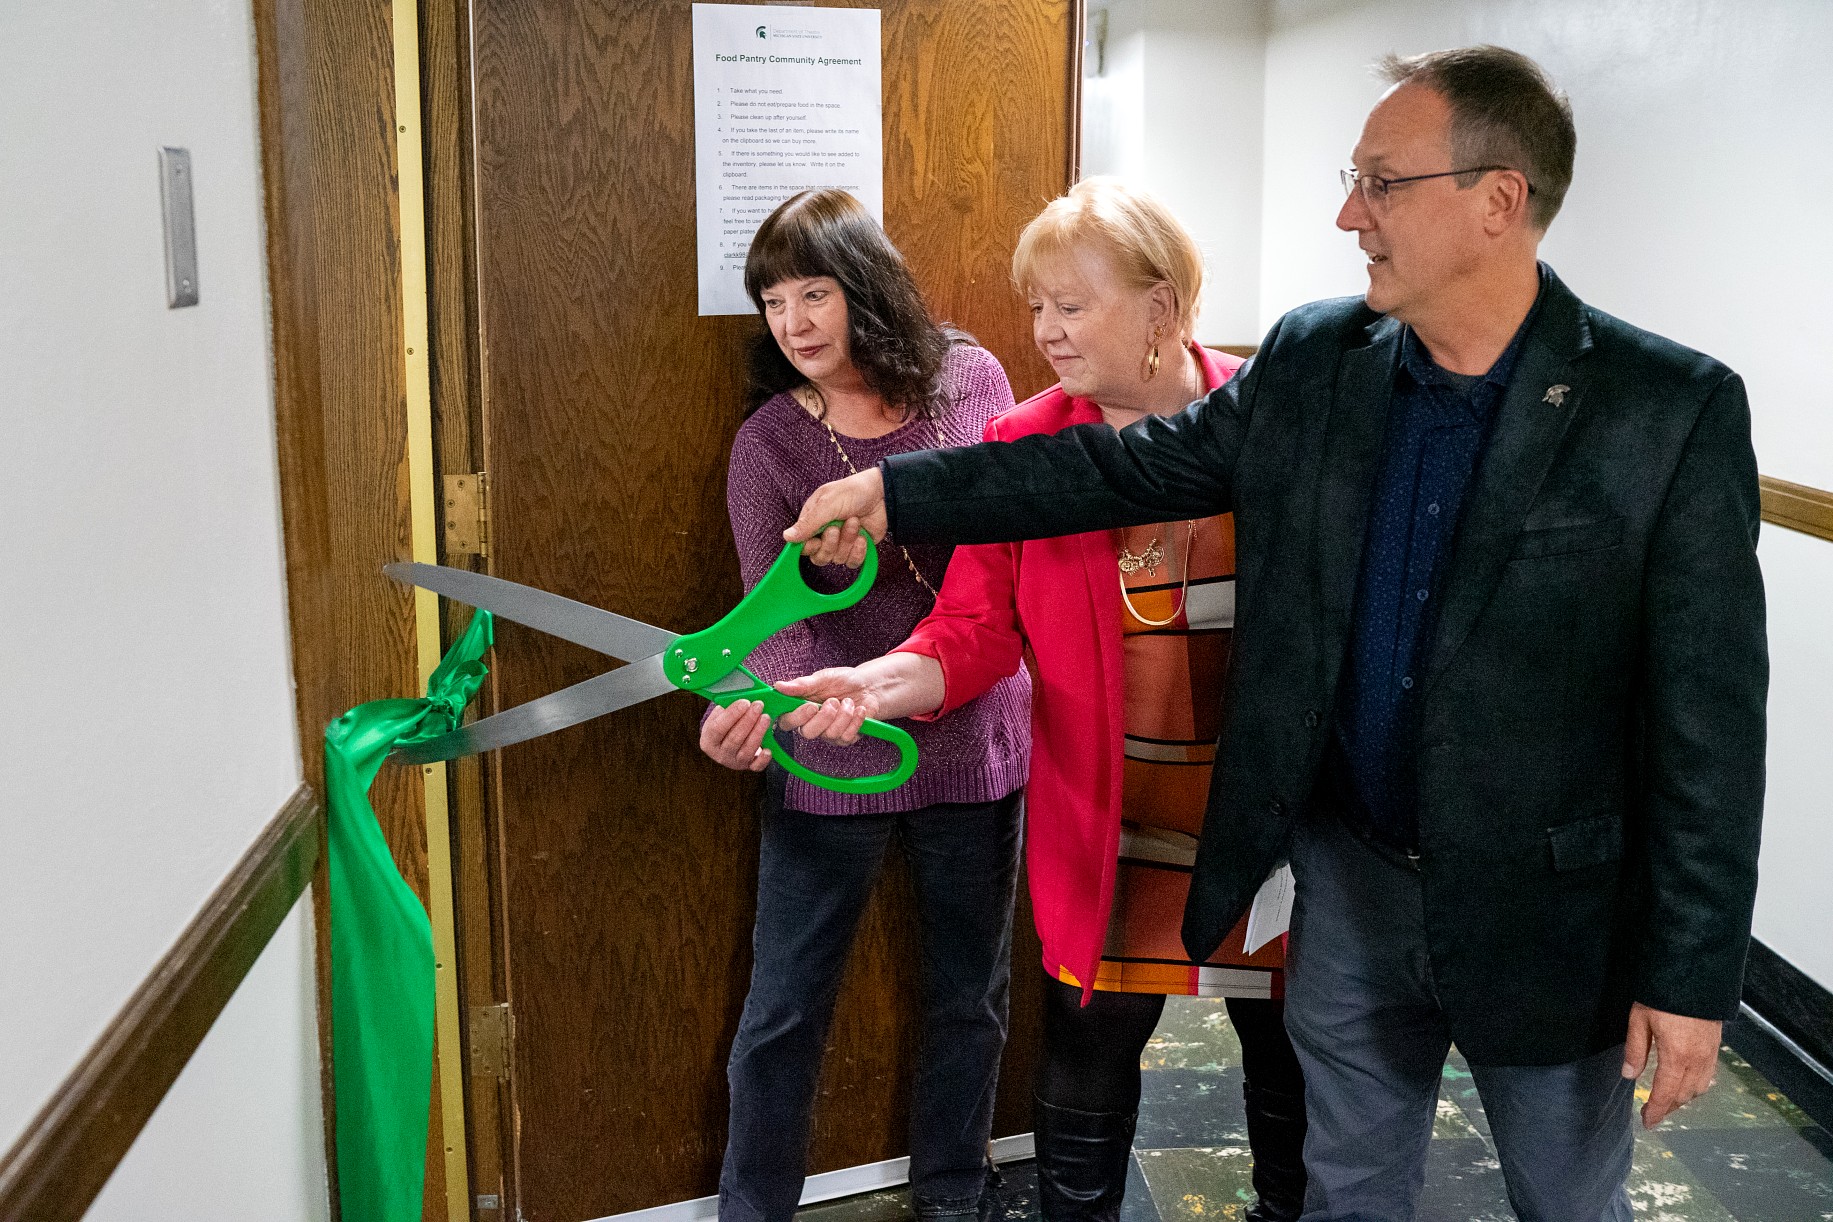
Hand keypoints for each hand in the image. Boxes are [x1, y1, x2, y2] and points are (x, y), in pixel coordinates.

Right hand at [697, 699, 773, 771]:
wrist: (730, 740)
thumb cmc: (726, 723)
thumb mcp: (721, 714)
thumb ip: (727, 705)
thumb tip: (740, 693)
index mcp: (708, 740)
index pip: (718, 728)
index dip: (732, 715)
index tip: (745, 702)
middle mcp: (720, 754)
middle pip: (734, 739)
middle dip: (748, 720)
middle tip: (759, 705)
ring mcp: (734, 762)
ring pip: (746, 750)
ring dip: (758, 733)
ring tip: (766, 717)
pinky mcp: (748, 767)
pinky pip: (756, 766)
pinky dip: (763, 759)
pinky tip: (769, 749)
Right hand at [775, 668, 877, 744]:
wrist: (868, 686)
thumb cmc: (842, 681)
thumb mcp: (822, 678)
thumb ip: (802, 685)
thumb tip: (779, 686)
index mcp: (801, 708)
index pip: (787, 721)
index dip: (797, 717)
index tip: (811, 706)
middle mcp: (812, 724)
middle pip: (808, 733)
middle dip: (824, 716)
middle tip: (834, 700)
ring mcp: (828, 733)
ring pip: (830, 734)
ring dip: (844, 714)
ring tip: (848, 701)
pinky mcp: (844, 739)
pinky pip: (847, 736)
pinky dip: (855, 720)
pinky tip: (859, 709)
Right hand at [784, 468, 885, 566]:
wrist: (884, 494)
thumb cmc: (854, 491)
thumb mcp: (828, 503)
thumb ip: (808, 523)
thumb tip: (787, 537)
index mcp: (813, 521)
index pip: (803, 545)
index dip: (809, 547)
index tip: (815, 540)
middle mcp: (825, 534)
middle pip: (819, 557)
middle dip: (830, 544)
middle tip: (836, 528)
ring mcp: (842, 542)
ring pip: (837, 559)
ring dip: (847, 541)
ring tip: (855, 522)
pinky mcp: (857, 549)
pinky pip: (852, 563)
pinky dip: (859, 552)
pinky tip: (863, 537)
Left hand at [1622, 1001, 1721, 1127]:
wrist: (1695, 975)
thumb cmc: (1664, 995)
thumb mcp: (1640, 1019)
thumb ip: (1635, 1050)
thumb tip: (1629, 1075)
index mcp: (1677, 1056)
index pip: (1665, 1094)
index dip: (1656, 1111)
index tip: (1647, 1122)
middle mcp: (1697, 1060)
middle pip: (1683, 1096)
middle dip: (1668, 1108)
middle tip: (1652, 1113)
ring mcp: (1710, 1054)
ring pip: (1699, 1089)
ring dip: (1682, 1099)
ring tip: (1666, 1102)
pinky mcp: (1716, 1047)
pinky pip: (1708, 1077)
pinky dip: (1696, 1087)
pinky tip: (1685, 1084)